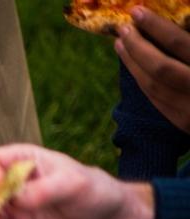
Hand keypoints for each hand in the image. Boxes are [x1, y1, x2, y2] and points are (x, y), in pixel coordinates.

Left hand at [117, 8, 189, 133]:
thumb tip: (178, 14)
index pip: (178, 43)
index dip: (156, 26)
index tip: (137, 12)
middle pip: (160, 67)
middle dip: (137, 46)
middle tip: (123, 28)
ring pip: (152, 86)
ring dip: (132, 63)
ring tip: (121, 44)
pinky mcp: (182, 122)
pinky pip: (155, 99)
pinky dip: (141, 80)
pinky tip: (133, 66)